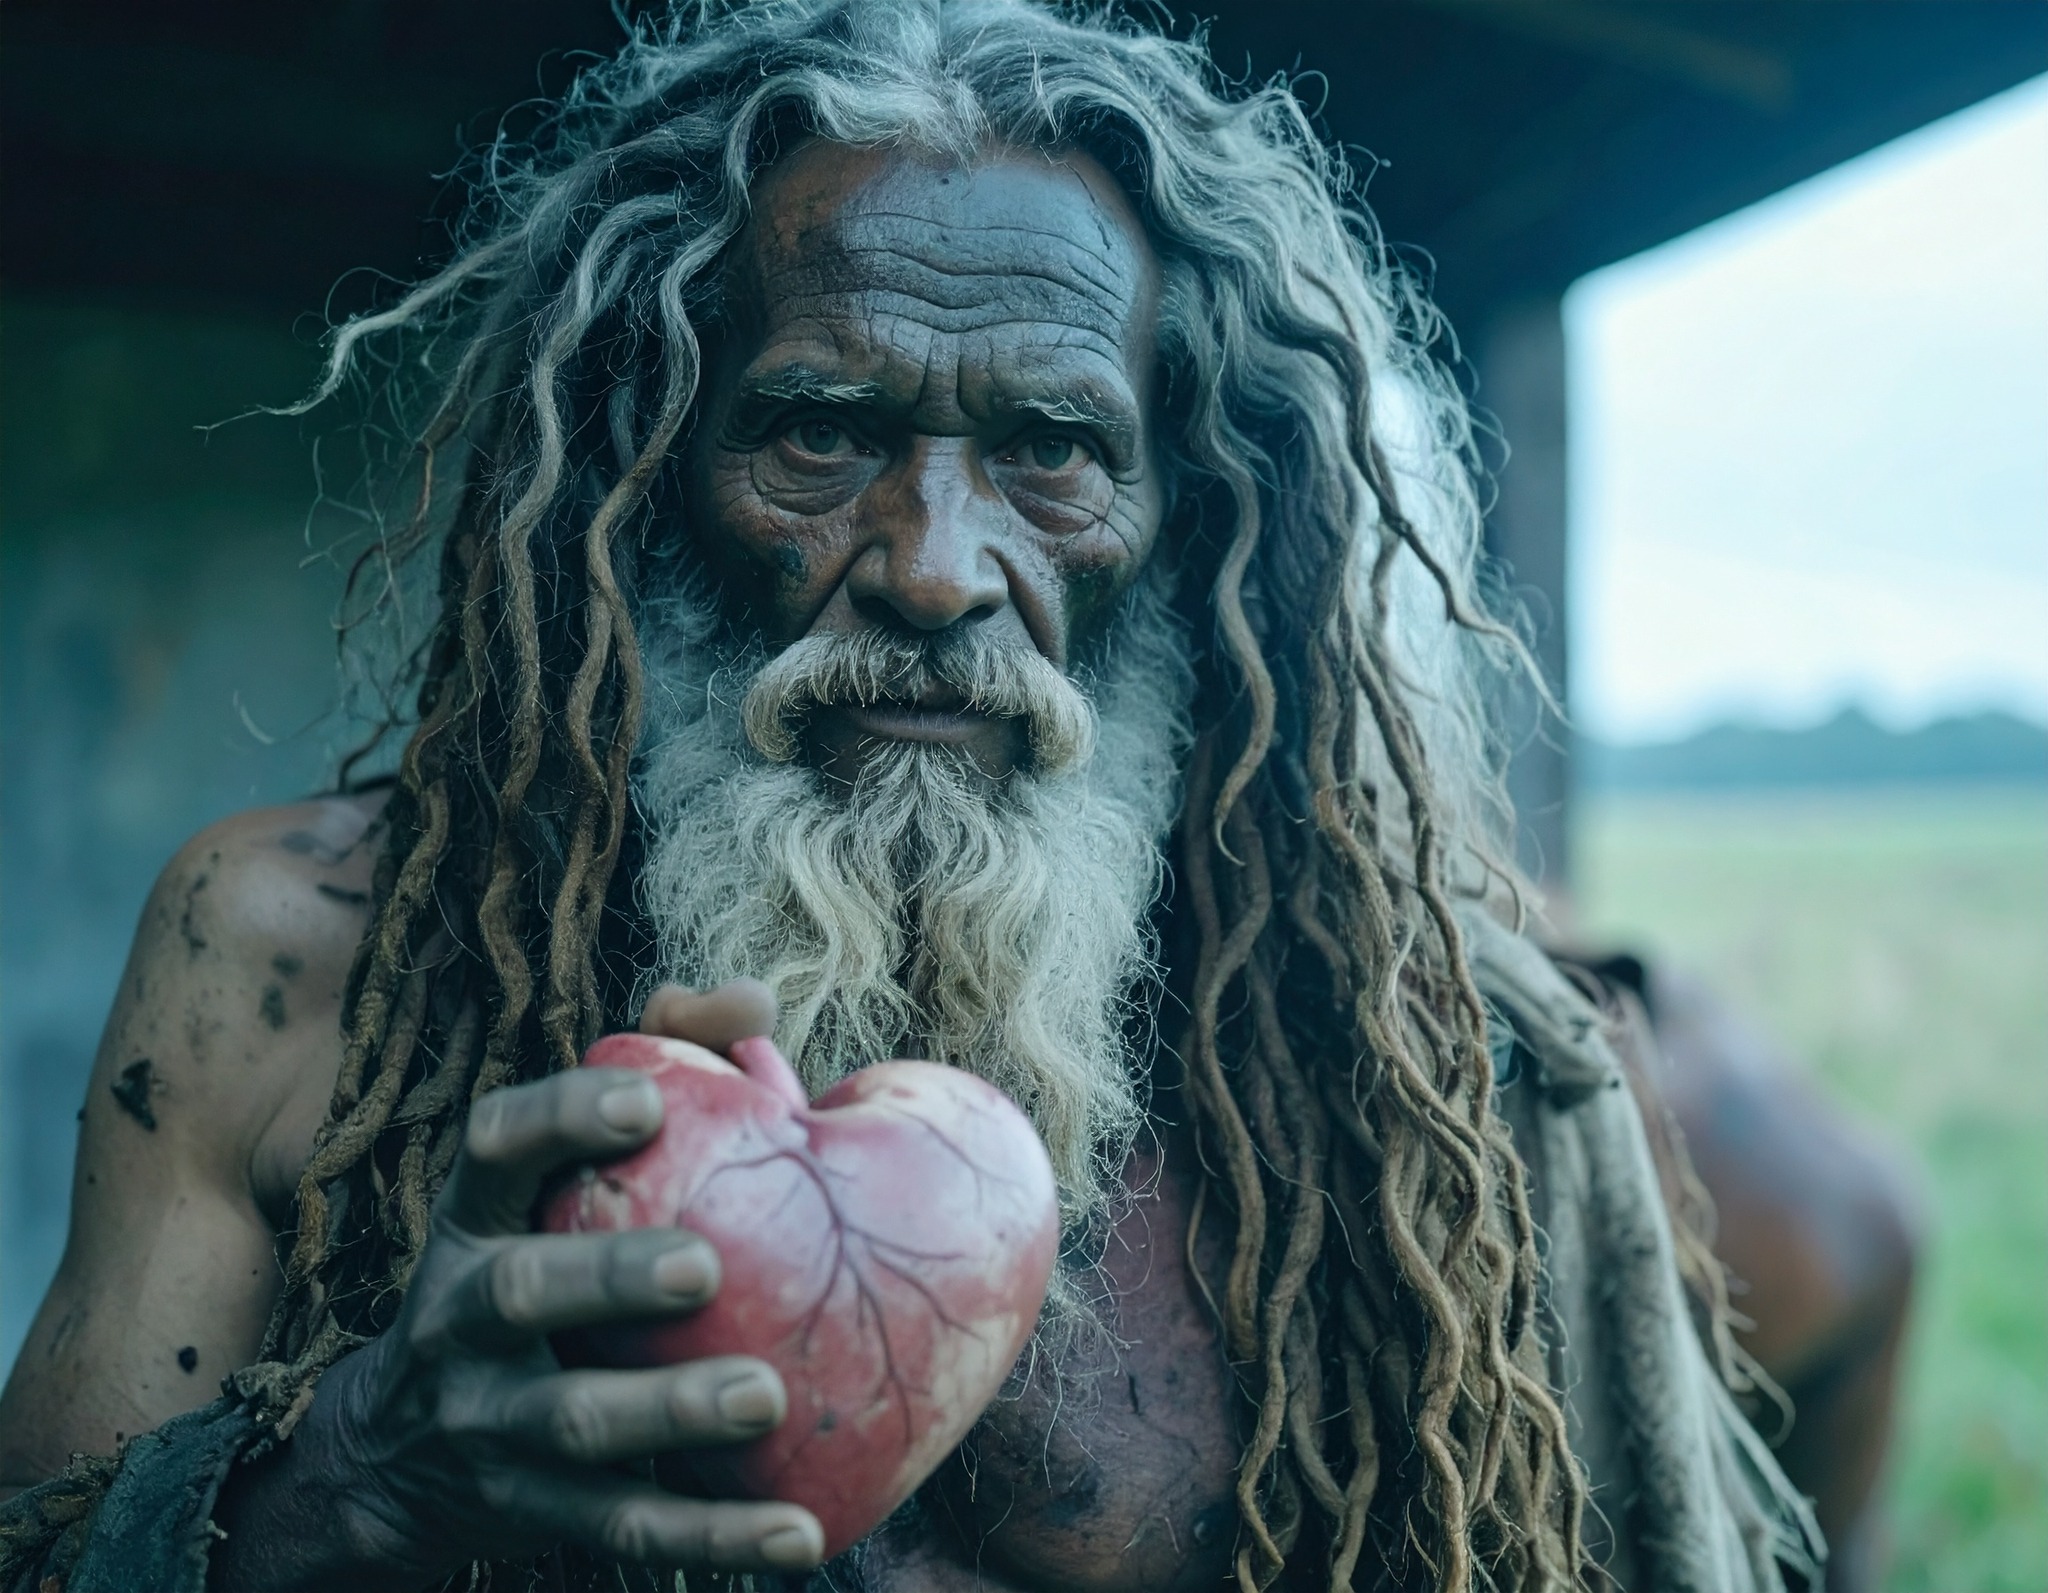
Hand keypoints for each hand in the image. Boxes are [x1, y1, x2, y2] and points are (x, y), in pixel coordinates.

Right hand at [299, 983, 823, 1584]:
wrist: (392, 1457)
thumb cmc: (530, 1261)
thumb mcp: (549, 1175)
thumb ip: (656, 1063)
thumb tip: (751, 1000)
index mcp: (475, 1218)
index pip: (492, 1147)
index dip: (560, 1115)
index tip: (647, 1098)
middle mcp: (462, 1317)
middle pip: (519, 1293)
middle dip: (607, 1277)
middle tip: (705, 1267)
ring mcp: (488, 1425)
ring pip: (572, 1423)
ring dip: (669, 1411)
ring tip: (765, 1397)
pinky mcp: (529, 1513)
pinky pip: (623, 1530)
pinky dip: (714, 1539)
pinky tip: (801, 1538)